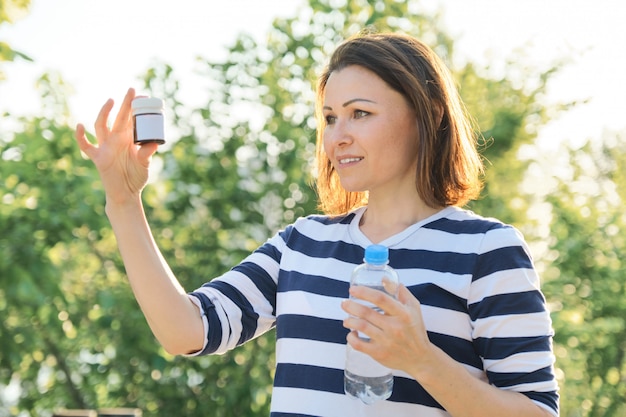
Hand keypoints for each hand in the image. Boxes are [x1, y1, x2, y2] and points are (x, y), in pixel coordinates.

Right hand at [75, 88, 158, 204]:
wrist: (126, 193)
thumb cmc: (136, 177)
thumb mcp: (145, 164)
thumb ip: (146, 153)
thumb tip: (153, 142)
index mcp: (129, 139)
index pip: (131, 119)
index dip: (135, 108)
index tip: (143, 96)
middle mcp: (116, 140)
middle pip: (119, 118)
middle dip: (125, 104)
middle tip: (131, 90)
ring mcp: (106, 147)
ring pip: (101, 126)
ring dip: (105, 113)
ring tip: (111, 101)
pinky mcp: (98, 158)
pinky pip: (86, 146)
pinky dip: (81, 136)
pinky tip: (79, 126)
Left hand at [342, 283, 434, 376]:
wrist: (420, 358)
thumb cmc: (415, 329)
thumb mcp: (413, 308)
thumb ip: (400, 291)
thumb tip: (383, 278)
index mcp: (403, 314)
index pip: (381, 298)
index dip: (364, 292)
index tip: (353, 290)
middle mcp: (395, 327)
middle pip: (366, 313)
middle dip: (351, 306)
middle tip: (344, 303)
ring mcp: (387, 341)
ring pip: (361, 327)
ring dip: (349, 321)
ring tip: (346, 319)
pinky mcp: (380, 354)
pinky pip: (359, 345)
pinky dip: (351, 338)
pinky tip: (351, 334)